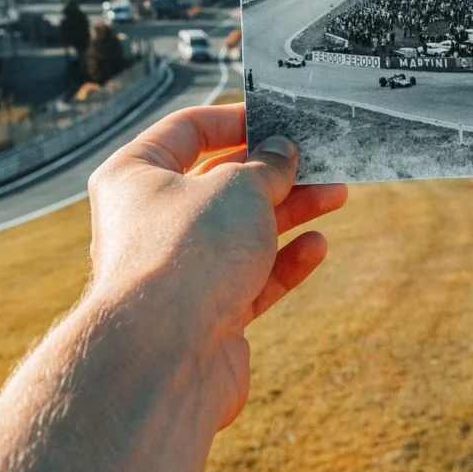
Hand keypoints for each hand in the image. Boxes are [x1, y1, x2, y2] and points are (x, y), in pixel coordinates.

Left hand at [85, 102, 346, 429]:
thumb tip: (282, 152)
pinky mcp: (206, 313)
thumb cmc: (189, 253)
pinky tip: (317, 246)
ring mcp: (179, 270)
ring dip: (291, 211)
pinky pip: (251, 278)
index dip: (235, 119)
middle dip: (276, 171)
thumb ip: (267, 165)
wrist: (165, 355)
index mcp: (135, 176)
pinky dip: (285, 261)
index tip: (278, 116)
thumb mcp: (239, 187)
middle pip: (221, 183)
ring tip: (336, 194)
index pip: (187, 130)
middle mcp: (151, 221)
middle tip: (320, 159)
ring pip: (242, 230)